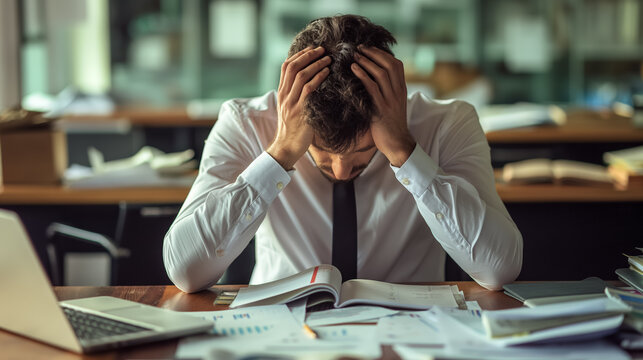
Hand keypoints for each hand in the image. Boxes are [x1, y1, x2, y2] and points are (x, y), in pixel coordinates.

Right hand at [267, 47, 330, 169]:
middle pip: (293, 67)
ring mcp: (291, 103)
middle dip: (308, 55)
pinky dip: (318, 78)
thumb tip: (309, 84)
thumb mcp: (291, 109)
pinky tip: (327, 73)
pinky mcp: (300, 112)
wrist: (286, 148)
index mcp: (282, 93)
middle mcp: (284, 95)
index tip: (312, 49)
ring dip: (316, 64)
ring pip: (301, 76)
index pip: (286, 67)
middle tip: (322, 49)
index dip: (299, 55)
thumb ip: (296, 96)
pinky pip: (308, 90)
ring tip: (328, 58)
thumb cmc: (292, 130)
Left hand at [351, 46, 414, 166]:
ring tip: (354, 55)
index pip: (396, 64)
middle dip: (373, 53)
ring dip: (367, 61)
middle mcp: (398, 92)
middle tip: (359, 48)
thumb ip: (386, 92)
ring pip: (381, 73)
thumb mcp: (392, 104)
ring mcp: (391, 100)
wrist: (397, 143)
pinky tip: (354, 69)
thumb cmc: (391, 125)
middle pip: (389, 64)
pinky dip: (363, 75)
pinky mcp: (381, 109)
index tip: (369, 49)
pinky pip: (372, 88)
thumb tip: (373, 80)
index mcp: (401, 89)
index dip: (382, 54)